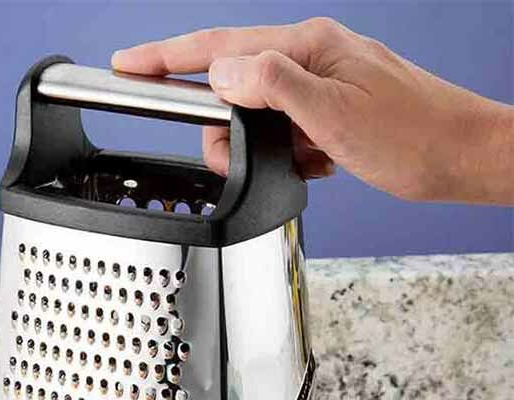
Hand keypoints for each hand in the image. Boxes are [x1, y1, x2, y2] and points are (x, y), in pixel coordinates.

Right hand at [112, 19, 513, 203]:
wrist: (460, 158)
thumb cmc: (412, 134)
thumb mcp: (333, 111)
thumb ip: (272, 84)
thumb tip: (222, 71)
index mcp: (306, 47)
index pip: (220, 47)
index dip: (166, 57)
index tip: (127, 64)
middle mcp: (308, 62)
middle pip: (231, 87)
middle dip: (222, 127)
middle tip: (232, 155)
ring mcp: (317, 90)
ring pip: (254, 119)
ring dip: (258, 149)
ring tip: (293, 162)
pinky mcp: (324, 118)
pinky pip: (282, 136)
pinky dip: (287, 158)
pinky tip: (315, 164)